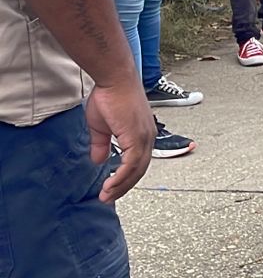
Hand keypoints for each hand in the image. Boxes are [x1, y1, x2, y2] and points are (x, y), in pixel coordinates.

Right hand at [86, 83, 153, 201]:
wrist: (114, 80)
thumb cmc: (108, 97)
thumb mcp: (101, 127)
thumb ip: (102, 144)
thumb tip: (99, 160)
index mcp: (142, 134)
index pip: (138, 162)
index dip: (126, 177)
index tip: (112, 187)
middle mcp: (148, 137)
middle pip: (139, 170)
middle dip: (123, 186)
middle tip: (108, 197)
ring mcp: (144, 137)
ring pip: (136, 170)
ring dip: (121, 185)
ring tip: (106, 196)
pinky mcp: (137, 136)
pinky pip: (131, 164)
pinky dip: (121, 177)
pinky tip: (110, 185)